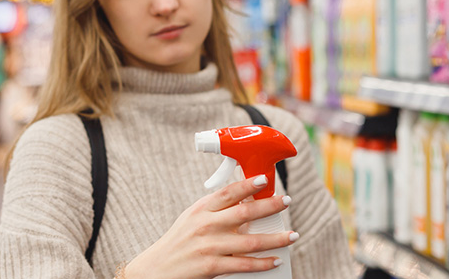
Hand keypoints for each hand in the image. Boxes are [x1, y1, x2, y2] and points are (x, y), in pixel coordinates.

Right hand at [123, 175, 298, 278]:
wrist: (156, 269)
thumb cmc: (179, 242)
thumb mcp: (192, 218)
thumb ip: (216, 211)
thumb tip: (248, 204)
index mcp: (201, 209)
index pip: (228, 192)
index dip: (248, 184)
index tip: (265, 179)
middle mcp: (205, 225)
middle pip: (245, 213)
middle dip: (270, 206)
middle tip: (287, 202)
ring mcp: (209, 246)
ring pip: (250, 242)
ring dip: (276, 239)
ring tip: (292, 236)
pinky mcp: (211, 267)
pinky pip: (244, 265)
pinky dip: (263, 263)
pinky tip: (275, 260)